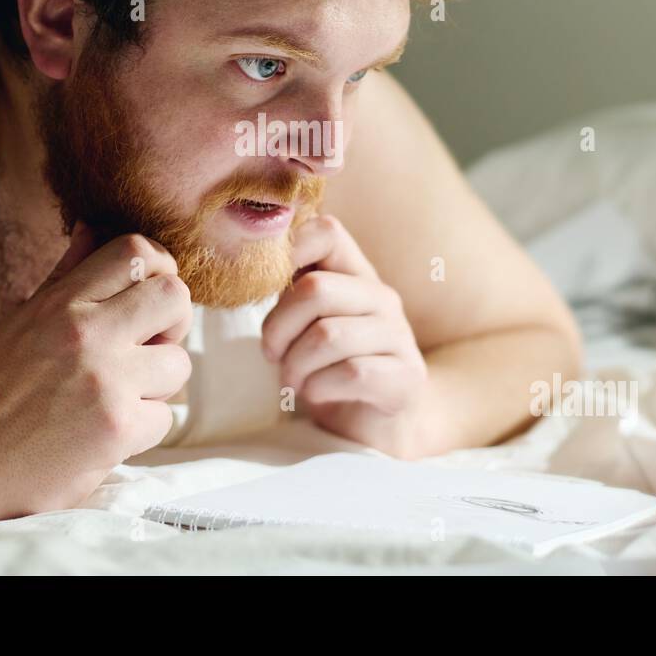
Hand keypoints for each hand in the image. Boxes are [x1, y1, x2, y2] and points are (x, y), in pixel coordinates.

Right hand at [0, 222, 192, 525]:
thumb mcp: (21, 320)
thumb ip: (66, 274)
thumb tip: (94, 227)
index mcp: (61, 303)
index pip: (137, 251)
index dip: (158, 267)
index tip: (148, 293)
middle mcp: (87, 334)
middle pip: (174, 295)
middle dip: (173, 320)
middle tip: (150, 344)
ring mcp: (106, 381)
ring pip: (179, 362)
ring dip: (158, 382)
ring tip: (122, 393)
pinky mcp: (118, 429)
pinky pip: (165, 416)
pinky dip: (143, 427)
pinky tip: (107, 431)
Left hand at [261, 214, 427, 456]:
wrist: (376, 423)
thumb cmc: (330, 366)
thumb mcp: (307, 320)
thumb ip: (290, 289)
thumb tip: (250, 264)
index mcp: (355, 274)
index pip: (326, 232)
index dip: (288, 250)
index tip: (265, 289)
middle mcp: (382, 298)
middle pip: (316, 289)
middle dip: (278, 328)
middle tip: (271, 354)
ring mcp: (398, 336)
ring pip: (329, 336)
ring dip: (296, 365)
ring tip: (292, 380)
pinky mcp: (405, 377)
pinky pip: (351, 373)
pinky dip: (319, 388)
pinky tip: (317, 394)